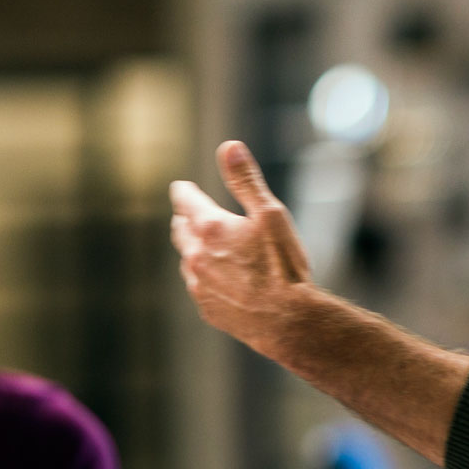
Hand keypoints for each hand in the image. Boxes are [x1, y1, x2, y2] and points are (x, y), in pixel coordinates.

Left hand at [170, 141, 312, 357]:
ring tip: (204, 247)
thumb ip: (246, 180)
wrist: (288, 322)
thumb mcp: (271, 215)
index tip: (182, 187)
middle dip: (184, 218)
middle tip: (188, 213)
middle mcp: (196, 255)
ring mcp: (198, 284)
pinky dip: (203, 275)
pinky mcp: (206, 308)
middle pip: (180, 229)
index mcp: (210, 227)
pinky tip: (216, 278)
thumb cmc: (283, 267)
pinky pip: (197, 285)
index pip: (185, 200)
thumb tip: (229, 147)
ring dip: (193, 249)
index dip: (184, 191)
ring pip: (187, 259)